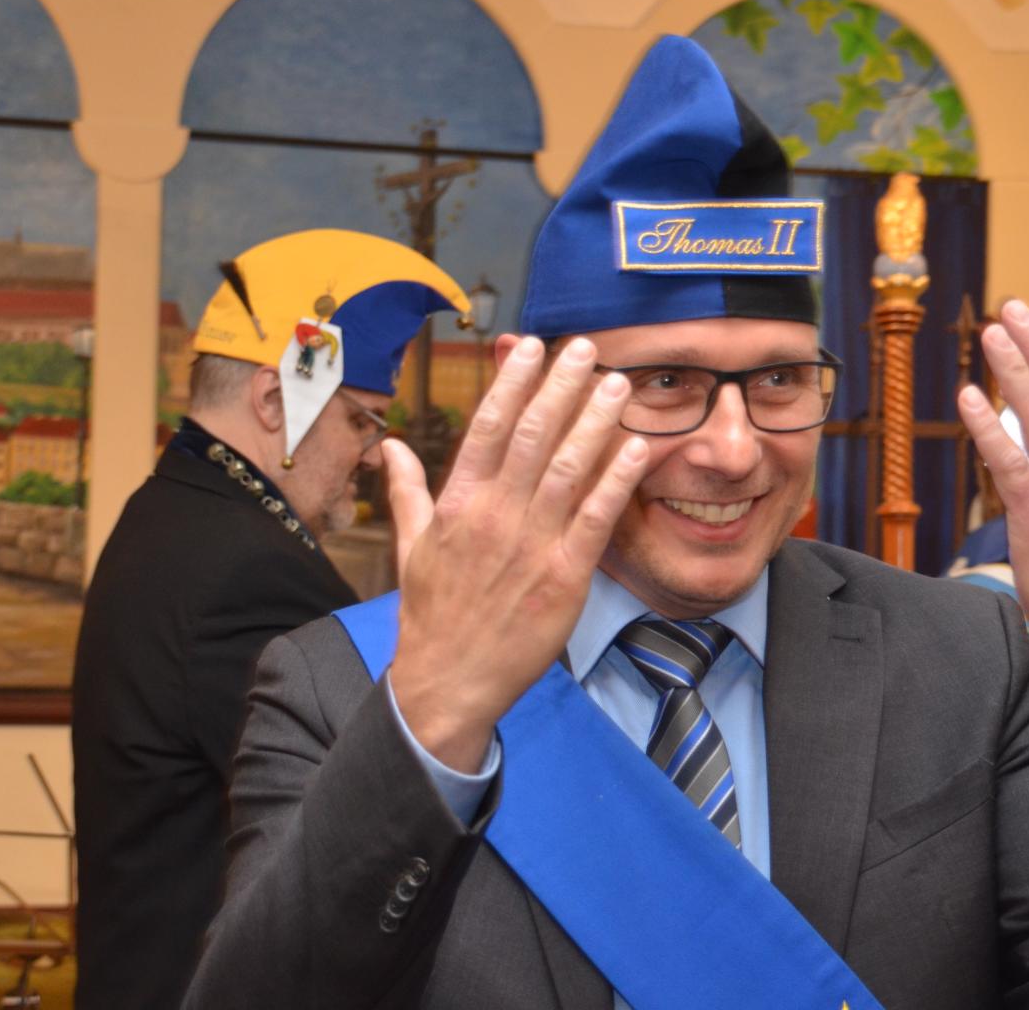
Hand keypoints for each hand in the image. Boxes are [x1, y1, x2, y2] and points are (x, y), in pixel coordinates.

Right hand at [384, 335, 649, 771]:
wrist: (449, 683)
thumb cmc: (432, 615)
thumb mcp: (410, 548)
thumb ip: (407, 491)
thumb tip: (392, 447)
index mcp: (457, 503)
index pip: (488, 427)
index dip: (512, 382)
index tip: (530, 345)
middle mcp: (494, 516)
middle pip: (533, 436)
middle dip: (561, 386)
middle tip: (586, 347)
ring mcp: (531, 546)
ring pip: (568, 468)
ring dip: (595, 421)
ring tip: (616, 383)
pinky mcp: (563, 577)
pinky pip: (595, 519)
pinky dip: (616, 481)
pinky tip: (636, 448)